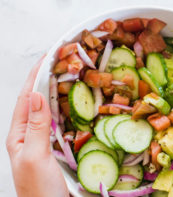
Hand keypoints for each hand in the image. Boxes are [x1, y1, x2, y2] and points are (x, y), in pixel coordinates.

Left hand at [6, 56, 68, 196]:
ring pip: (48, 110)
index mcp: (18, 135)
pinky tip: (74, 104)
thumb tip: (36, 95)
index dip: (35, 76)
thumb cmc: (39, 190)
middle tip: (60, 61)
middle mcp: (29, 135)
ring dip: (55, 92)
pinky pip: (60, 123)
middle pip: (36, 101)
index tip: (47, 57)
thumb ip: (36, 127)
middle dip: (45, 79)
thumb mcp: (36, 157)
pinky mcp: (57, 148)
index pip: (26, 98)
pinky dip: (66, 109)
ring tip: (66, 75)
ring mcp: (43, 141)